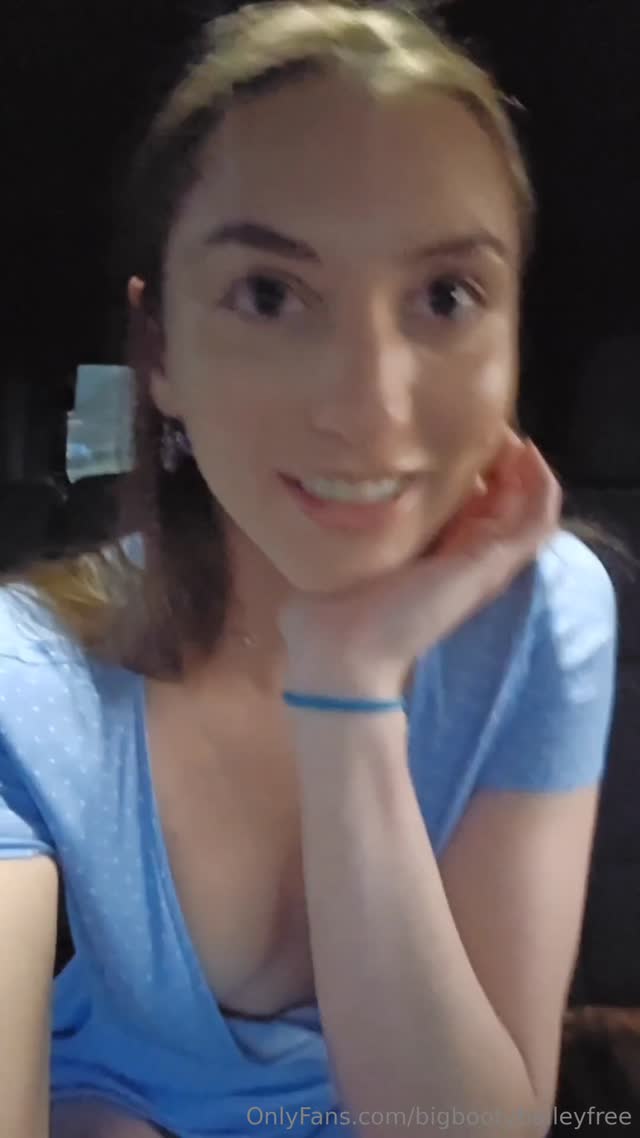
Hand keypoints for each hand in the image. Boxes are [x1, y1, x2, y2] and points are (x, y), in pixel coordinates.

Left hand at [277, 428, 561, 698]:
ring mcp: (486, 562)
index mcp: (436, 555)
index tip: (455, 431)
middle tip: (488, 424)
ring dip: (528, 468)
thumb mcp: (347, 553)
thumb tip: (331, 503)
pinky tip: (526, 452)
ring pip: (531, 508)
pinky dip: (541, 485)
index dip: (475, 467)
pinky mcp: (494, 564)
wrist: (343, 648)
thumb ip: (349, 532)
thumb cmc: (333, 608)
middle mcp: (467, 557)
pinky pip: (538, 520)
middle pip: (507, 501)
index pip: (472, 504)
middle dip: (504, 460)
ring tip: (511, 434)